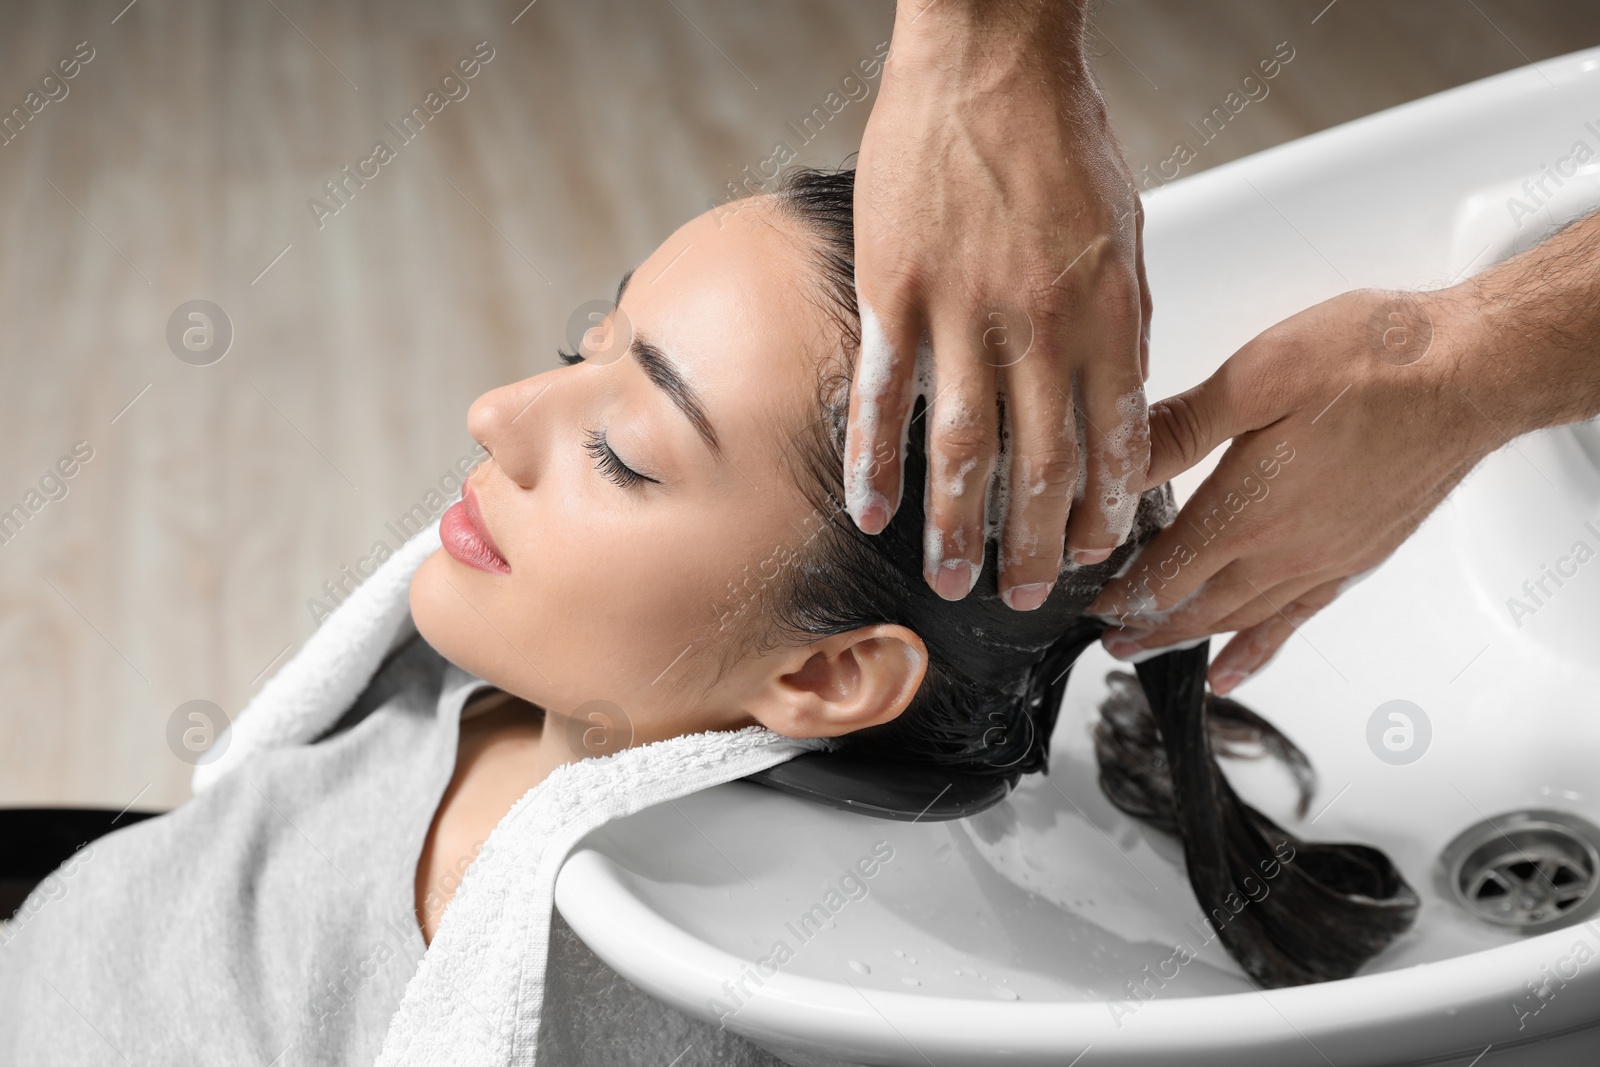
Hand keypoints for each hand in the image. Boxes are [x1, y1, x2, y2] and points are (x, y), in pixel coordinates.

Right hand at [846, 1, 1150, 610]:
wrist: (988, 61)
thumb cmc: (1058, 138)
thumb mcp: (1123, 233)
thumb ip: (1118, 322)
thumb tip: (1114, 398)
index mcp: (1106, 310)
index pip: (1108, 440)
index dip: (1099, 509)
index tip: (1090, 553)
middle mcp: (1038, 322)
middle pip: (1039, 462)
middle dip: (1033, 543)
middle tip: (1024, 595)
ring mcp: (962, 309)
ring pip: (963, 445)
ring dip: (958, 525)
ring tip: (953, 580)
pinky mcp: (896, 290)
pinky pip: (884, 393)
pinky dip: (875, 459)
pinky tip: (871, 509)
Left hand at [1085, 286, 1504, 692]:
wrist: (1472, 374)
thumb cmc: (1376, 362)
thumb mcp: (1259, 375)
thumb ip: (1184, 426)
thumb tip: (1119, 459)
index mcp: (1247, 508)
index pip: (1166, 570)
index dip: (1121, 591)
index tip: (1088, 603)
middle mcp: (1284, 550)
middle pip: (1196, 606)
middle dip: (1145, 625)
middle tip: (1107, 638)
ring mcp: (1323, 560)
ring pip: (1239, 619)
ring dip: (1188, 638)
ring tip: (1149, 650)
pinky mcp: (1356, 557)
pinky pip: (1294, 621)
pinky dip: (1255, 650)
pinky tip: (1233, 668)